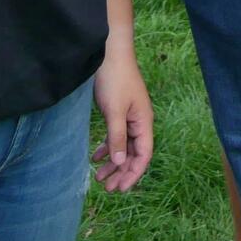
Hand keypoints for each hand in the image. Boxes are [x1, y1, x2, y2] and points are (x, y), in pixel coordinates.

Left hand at [90, 45, 153, 191]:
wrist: (109, 51)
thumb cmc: (114, 79)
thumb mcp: (115, 110)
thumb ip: (117, 136)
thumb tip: (118, 161)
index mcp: (143, 121)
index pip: (143, 154)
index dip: (133, 173)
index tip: (121, 188)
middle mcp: (139, 121)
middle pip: (133, 153)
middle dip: (121, 171)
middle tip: (107, 188)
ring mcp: (128, 116)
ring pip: (123, 146)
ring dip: (113, 162)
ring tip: (98, 177)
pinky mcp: (118, 111)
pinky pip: (115, 135)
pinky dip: (107, 147)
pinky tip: (96, 155)